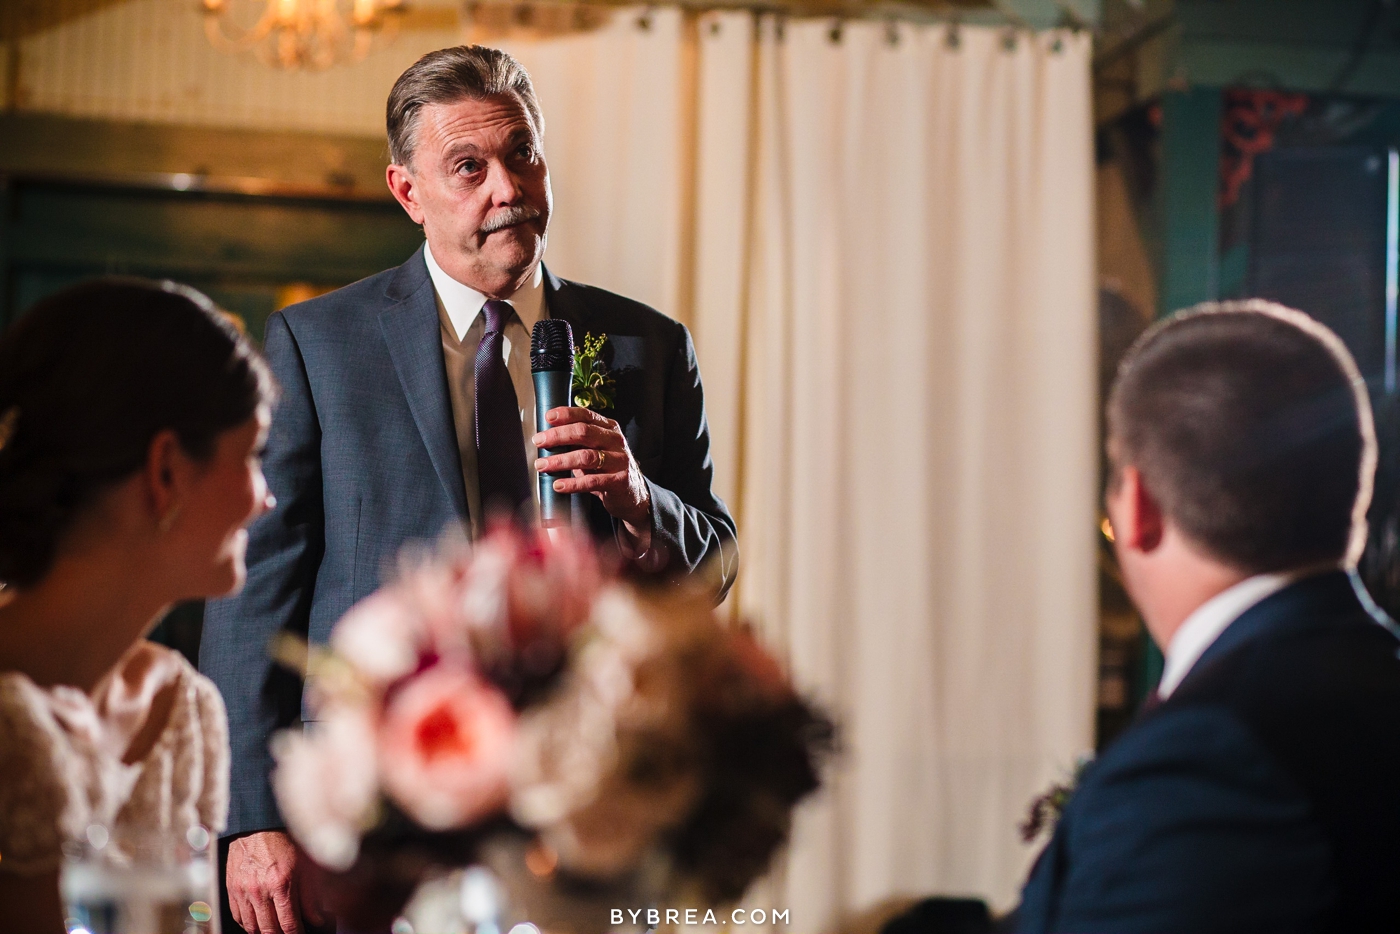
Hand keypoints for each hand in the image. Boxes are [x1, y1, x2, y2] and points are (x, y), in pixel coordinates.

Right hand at [227, 830, 327, 933]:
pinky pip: (238, 917)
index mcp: (281, 883)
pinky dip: (249, 923)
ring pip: (252, 927)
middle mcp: (259, 890)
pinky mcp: (231, 889)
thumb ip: (311, 896)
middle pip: (269, 930)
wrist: (258, 826)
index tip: (302, 933)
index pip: (289, 924)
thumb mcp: (306, 865)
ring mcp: (242, 891)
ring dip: (264, 932)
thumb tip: (317, 919)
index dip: (297, 933)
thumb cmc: (284, 841)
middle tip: (290, 932)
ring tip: (276, 929)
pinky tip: (260, 920)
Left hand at [533, 406, 651, 545]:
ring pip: (586, 457)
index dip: (566, 414)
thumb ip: (578, 441)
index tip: (548, 417)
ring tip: (542, 465)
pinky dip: (572, 483)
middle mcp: (616, 441)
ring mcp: (620, 460)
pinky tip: (558, 485)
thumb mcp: (597, 448)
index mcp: (609, 428)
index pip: (586, 415)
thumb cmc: (607, 468)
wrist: (632, 494)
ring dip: (560, 460)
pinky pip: (592, 481)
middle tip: (538, 441)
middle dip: (558, 436)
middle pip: (584, 432)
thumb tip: (546, 437)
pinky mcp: (619, 481)